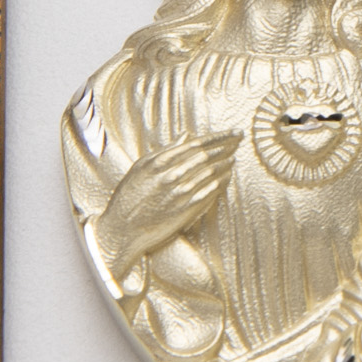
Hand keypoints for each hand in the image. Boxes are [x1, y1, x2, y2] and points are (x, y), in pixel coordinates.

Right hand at [95, 133, 240, 277]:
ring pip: (210, 174)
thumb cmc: (128, 196)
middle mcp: (171, 176)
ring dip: (225, 164)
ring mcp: (179, 194)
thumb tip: (186, 136)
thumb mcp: (140, 167)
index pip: (197, 144)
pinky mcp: (185, 210)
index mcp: (159, 162)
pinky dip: (221, 183)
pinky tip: (227, 177)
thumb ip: (165, 151)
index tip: (232, 132)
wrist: (123, 228)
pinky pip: (209, 193)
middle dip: (227, 146)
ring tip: (234, 157)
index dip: (218, 137)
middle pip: (207, 157)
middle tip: (239, 139)